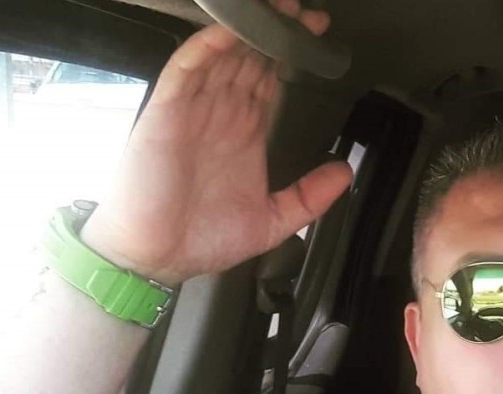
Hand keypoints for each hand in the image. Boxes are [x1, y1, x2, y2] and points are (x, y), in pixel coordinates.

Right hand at [80, 0, 352, 285]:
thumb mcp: (273, 221)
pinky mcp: (166, 112)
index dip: (293, 55)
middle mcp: (220, 116)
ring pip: (222, 55)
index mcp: (244, 135)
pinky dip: (208, 46)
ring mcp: (193, 110)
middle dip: (277, 31)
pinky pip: (187, 69)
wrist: (156, 259)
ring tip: (280, 9)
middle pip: (250, 58)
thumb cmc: (203, 240)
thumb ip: (309, 197)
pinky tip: (231, 32)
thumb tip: (346, 173)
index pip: (271, 80)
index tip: (319, 35)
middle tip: (306, 11)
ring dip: (249, 30)